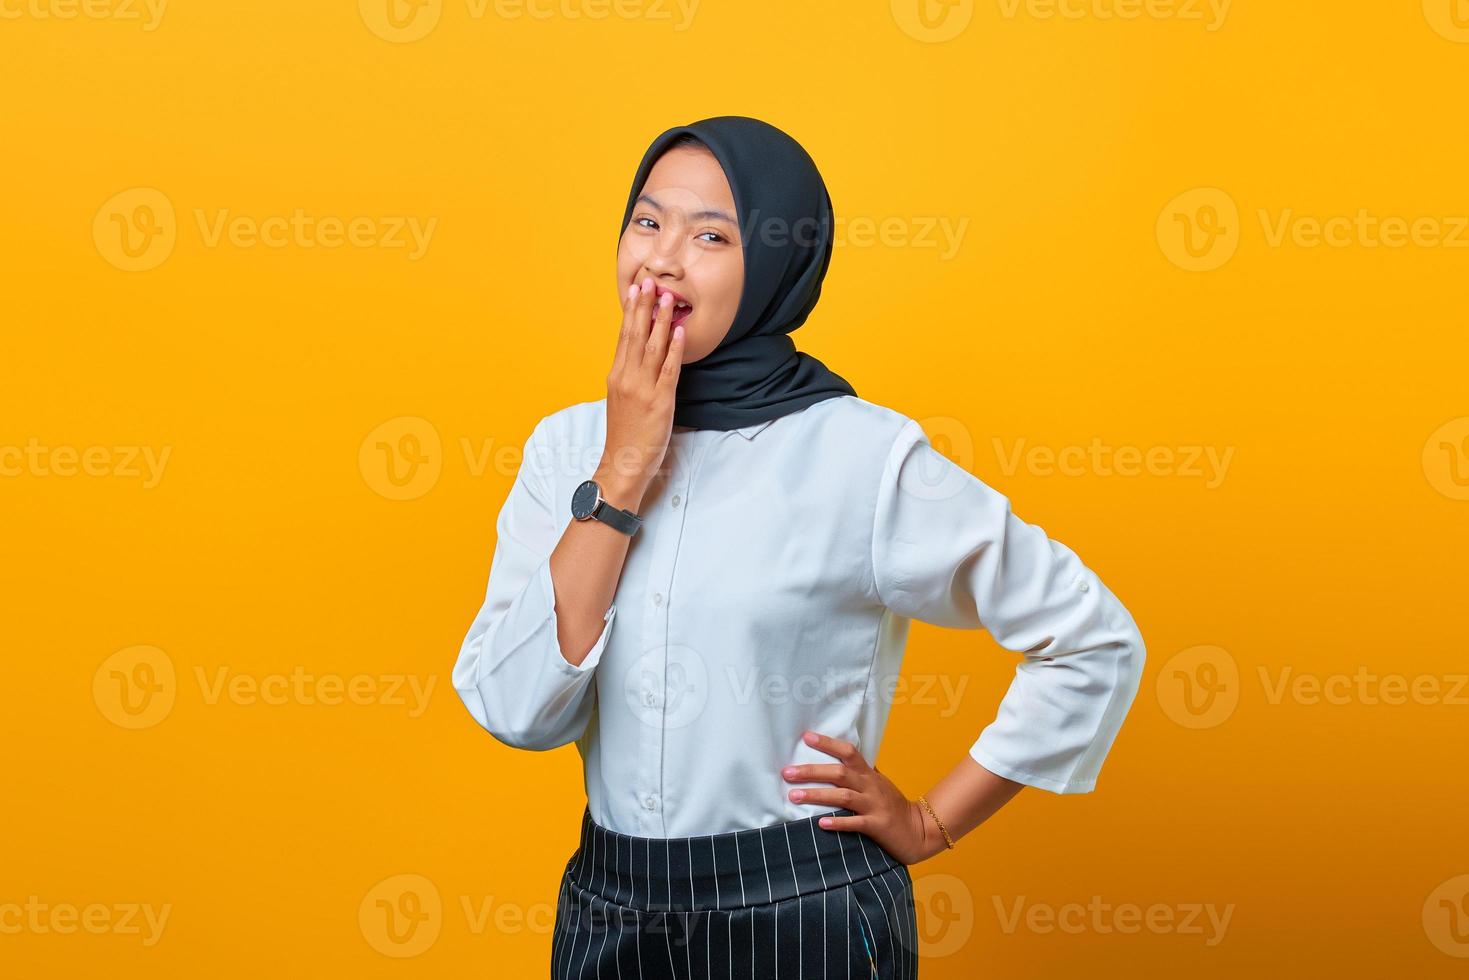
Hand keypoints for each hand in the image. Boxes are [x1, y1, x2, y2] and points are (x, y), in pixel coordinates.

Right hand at [596, 276, 684, 508]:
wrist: (623, 463)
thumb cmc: (625, 435)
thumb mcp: (621, 400)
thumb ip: (630, 377)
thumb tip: (640, 356)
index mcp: (616, 376)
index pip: (625, 337)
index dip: (632, 311)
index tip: (636, 290)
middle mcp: (627, 378)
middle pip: (636, 335)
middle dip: (644, 306)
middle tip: (650, 281)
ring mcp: (642, 389)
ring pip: (652, 347)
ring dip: (661, 320)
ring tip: (668, 298)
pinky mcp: (659, 402)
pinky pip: (668, 370)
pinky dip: (674, 349)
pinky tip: (678, 331)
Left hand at [781, 730, 944, 865]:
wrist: (919, 830)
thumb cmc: (893, 805)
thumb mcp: (878, 783)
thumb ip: (861, 773)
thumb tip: (838, 758)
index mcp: (869, 774)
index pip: (848, 752)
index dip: (828, 743)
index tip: (806, 737)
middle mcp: (870, 786)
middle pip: (839, 773)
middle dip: (812, 771)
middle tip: (787, 772)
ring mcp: (874, 806)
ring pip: (843, 797)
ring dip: (817, 795)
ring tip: (794, 796)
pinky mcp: (877, 826)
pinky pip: (855, 823)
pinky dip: (838, 822)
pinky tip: (821, 823)